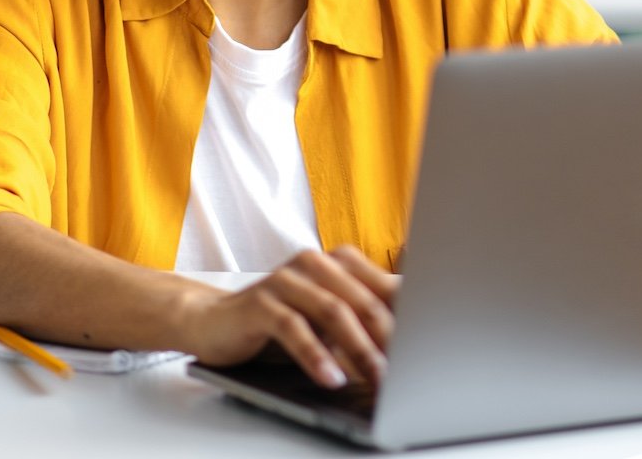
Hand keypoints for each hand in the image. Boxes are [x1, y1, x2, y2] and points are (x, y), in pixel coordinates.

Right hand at [179, 246, 397, 388]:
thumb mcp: (325, 319)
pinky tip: (331, 378)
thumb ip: (360, 320)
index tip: (429, 348)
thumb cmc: (279, 321)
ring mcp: (286, 279)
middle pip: (365, 301)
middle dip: (391, 341)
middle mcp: (315, 263)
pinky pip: (295, 328)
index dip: (410, 318)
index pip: (385, 287)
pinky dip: (316, 356)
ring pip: (334, 312)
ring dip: (360, 350)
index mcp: (338, 262)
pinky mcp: (261, 302)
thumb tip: (408, 347)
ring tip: (377, 380)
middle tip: (409, 373)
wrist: (212, 320)